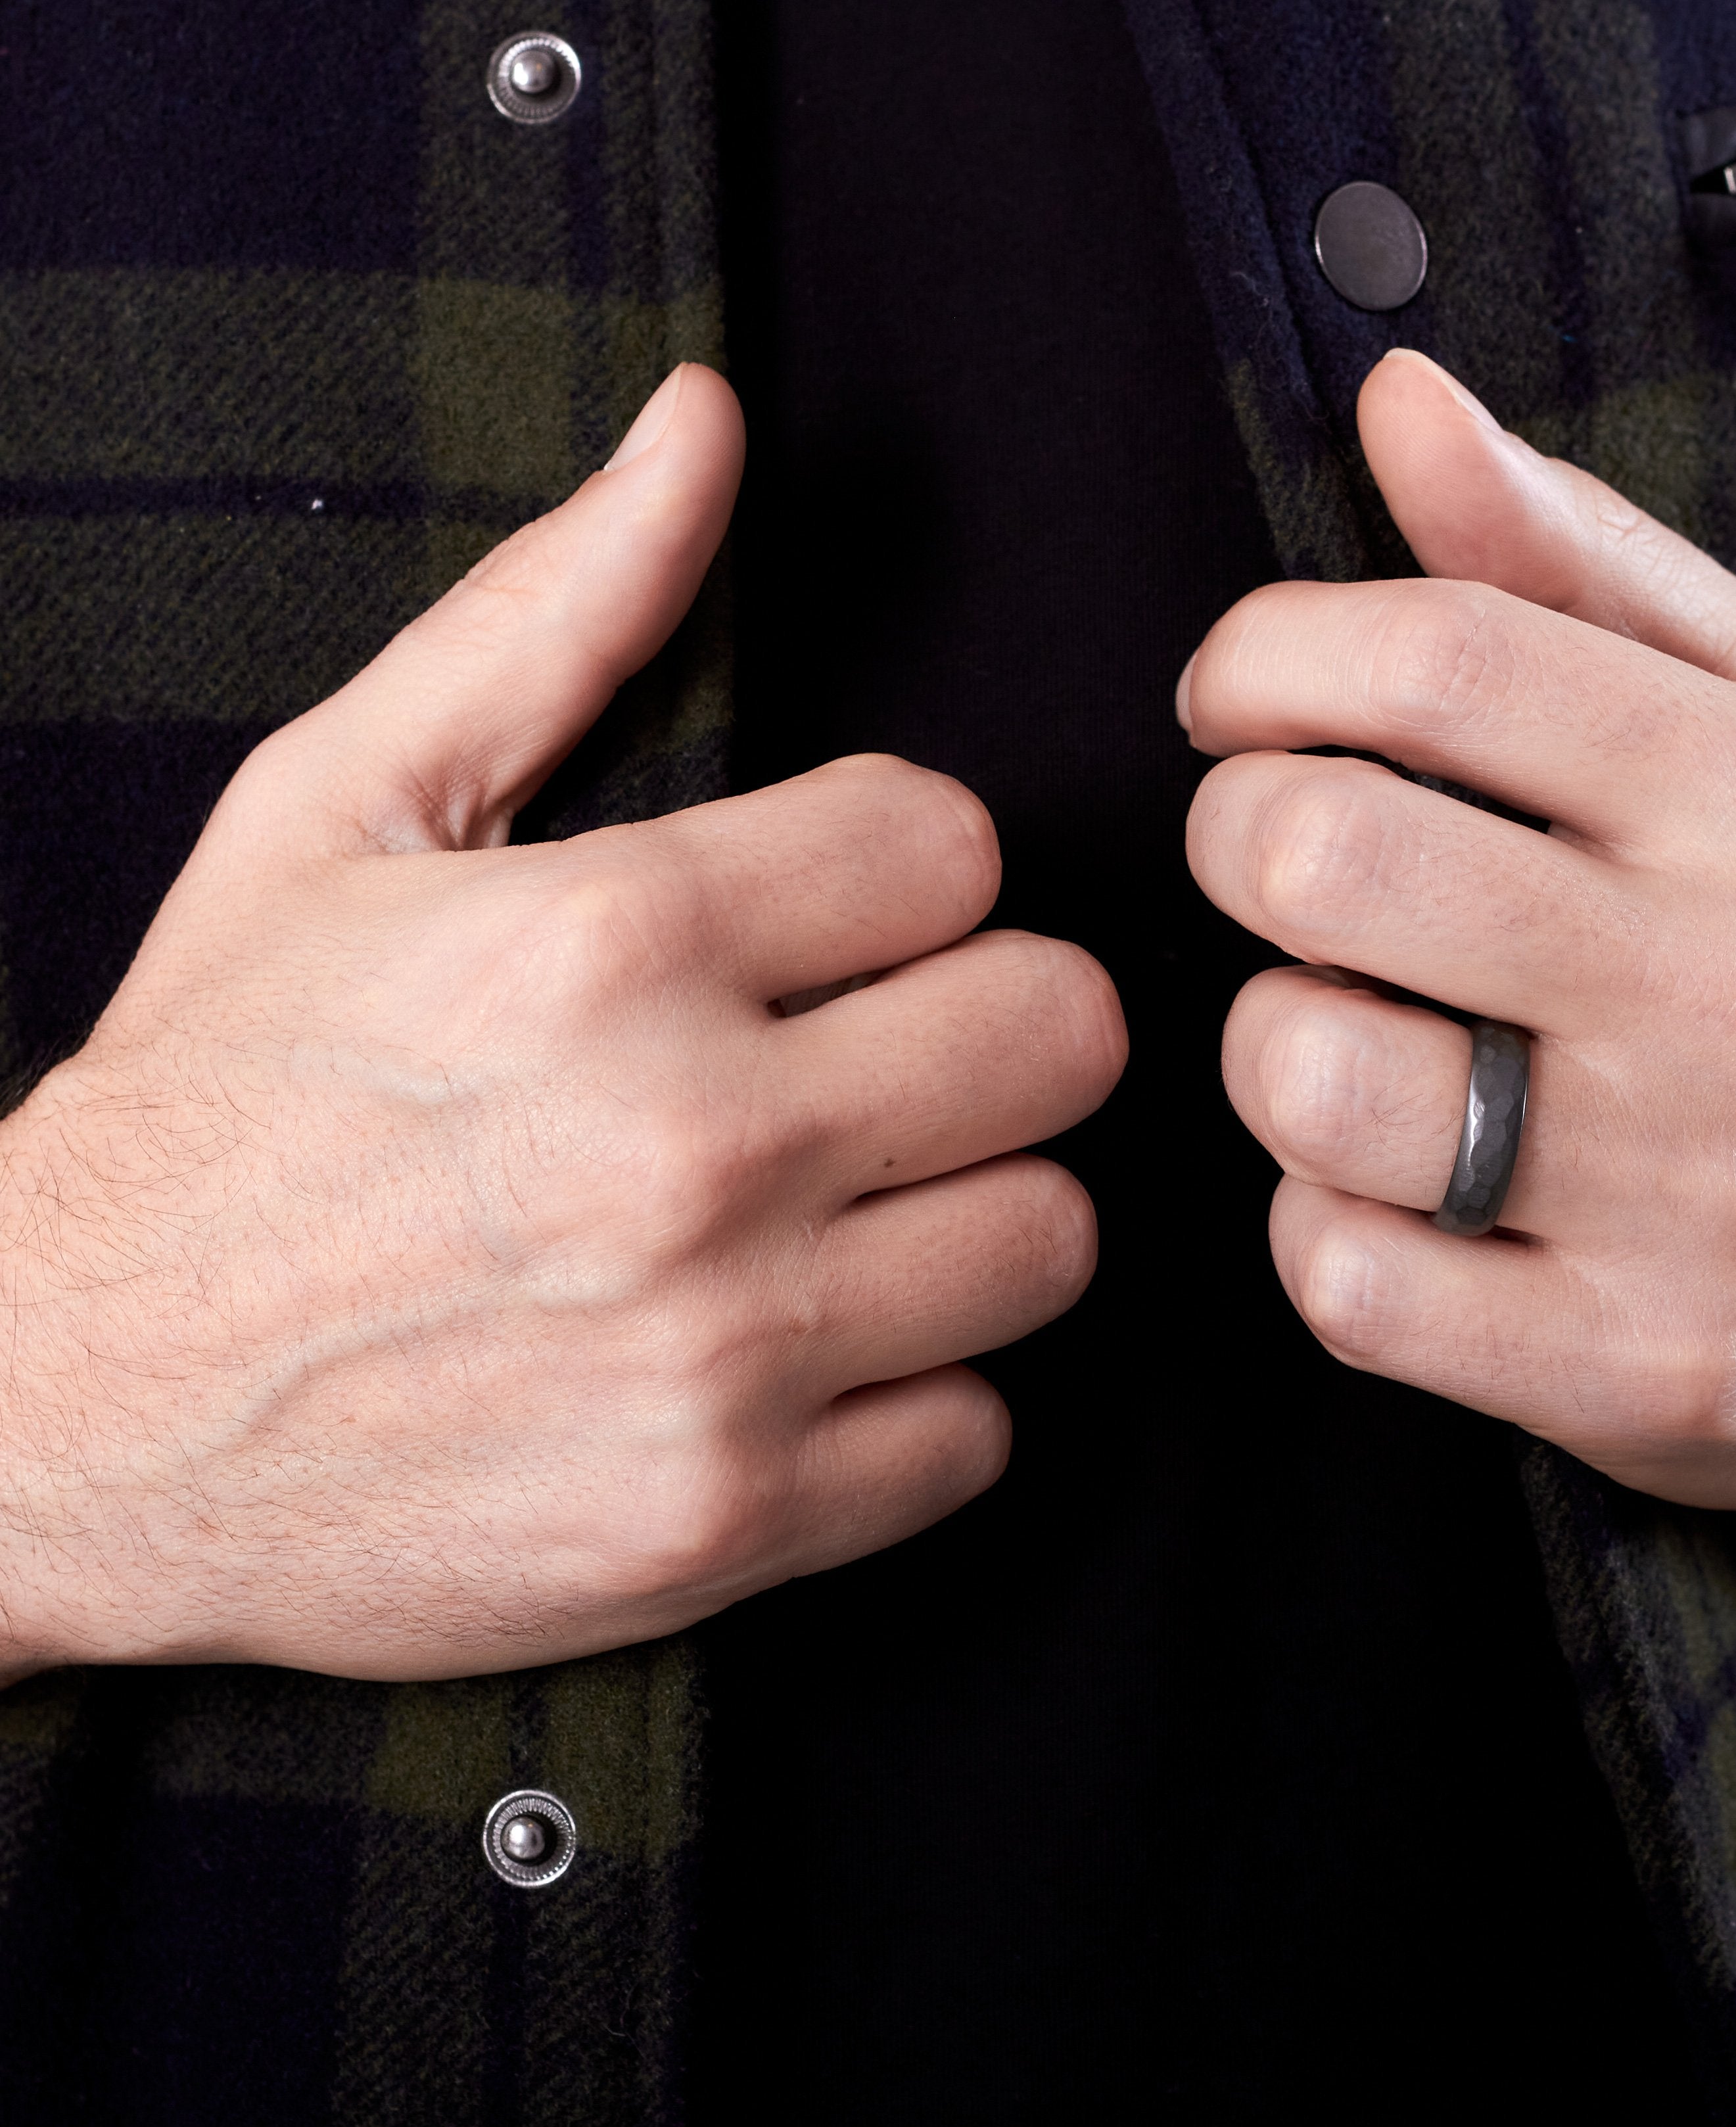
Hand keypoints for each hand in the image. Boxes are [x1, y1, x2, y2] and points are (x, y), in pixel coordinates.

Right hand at [0, 364, 1125, 1680]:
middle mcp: (690, 1143)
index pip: (955, 845)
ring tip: (856, 1212)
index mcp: (611, 937)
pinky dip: (915, 1400)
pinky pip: (979, 1435)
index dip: (905, 877)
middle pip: (1063, 1030)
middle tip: (891, 1060)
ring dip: (976, 1213)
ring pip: (1053, 1237)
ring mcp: (720, 1351)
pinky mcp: (726, 1522)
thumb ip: (558, 613)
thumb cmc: (220, 1094)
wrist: (59, 1405)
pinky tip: (808, 1360)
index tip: (836, 927)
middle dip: (989, 1027)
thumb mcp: (343, 813)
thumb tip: (705, 424)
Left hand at [1182, 348, 1735, 1587]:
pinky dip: (1326, 1228)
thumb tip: (1400, 407)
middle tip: (1286, 866)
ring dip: (1280, 1047)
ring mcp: (1681, 1200)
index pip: (1435, 658)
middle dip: (1244, 842)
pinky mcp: (1628, 1369)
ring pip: (1307, 1076)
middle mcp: (1730, 992)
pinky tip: (1404, 1198)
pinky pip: (1344, 1274)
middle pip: (1325, 856)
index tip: (1240, 699)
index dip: (1266, 661)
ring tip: (1360, 1041)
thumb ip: (1571, 558)